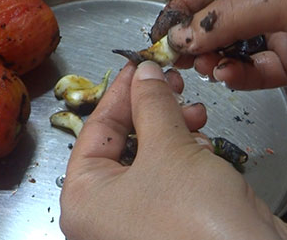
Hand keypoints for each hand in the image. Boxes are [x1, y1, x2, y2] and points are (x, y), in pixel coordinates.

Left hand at [59, 61, 286, 239]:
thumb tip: (144, 73)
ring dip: (172, 127)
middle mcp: (105, 210)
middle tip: (168, 83)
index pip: (97, 129)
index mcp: (85, 198)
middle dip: (150, 109)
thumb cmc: (194, 218)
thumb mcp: (167, 148)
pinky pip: (168, 172)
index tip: (138, 68)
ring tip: (193, 110)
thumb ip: (151, 105)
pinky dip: (183, 151)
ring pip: (149, 154)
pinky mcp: (169, 216)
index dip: (120, 93)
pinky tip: (200, 141)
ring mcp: (137, 216)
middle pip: (124, 140)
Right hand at [151, 0, 286, 89]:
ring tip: (206, 65)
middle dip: (195, 38)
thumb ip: (232, 16)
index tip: (165, 26)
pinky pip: (255, 72)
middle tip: (177, 54)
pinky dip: (238, 77)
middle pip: (216, 19)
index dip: (184, 2)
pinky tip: (229, 75)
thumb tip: (184, 35)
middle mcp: (271, 0)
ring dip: (213, 60)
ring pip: (232, 49)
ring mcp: (280, 33)